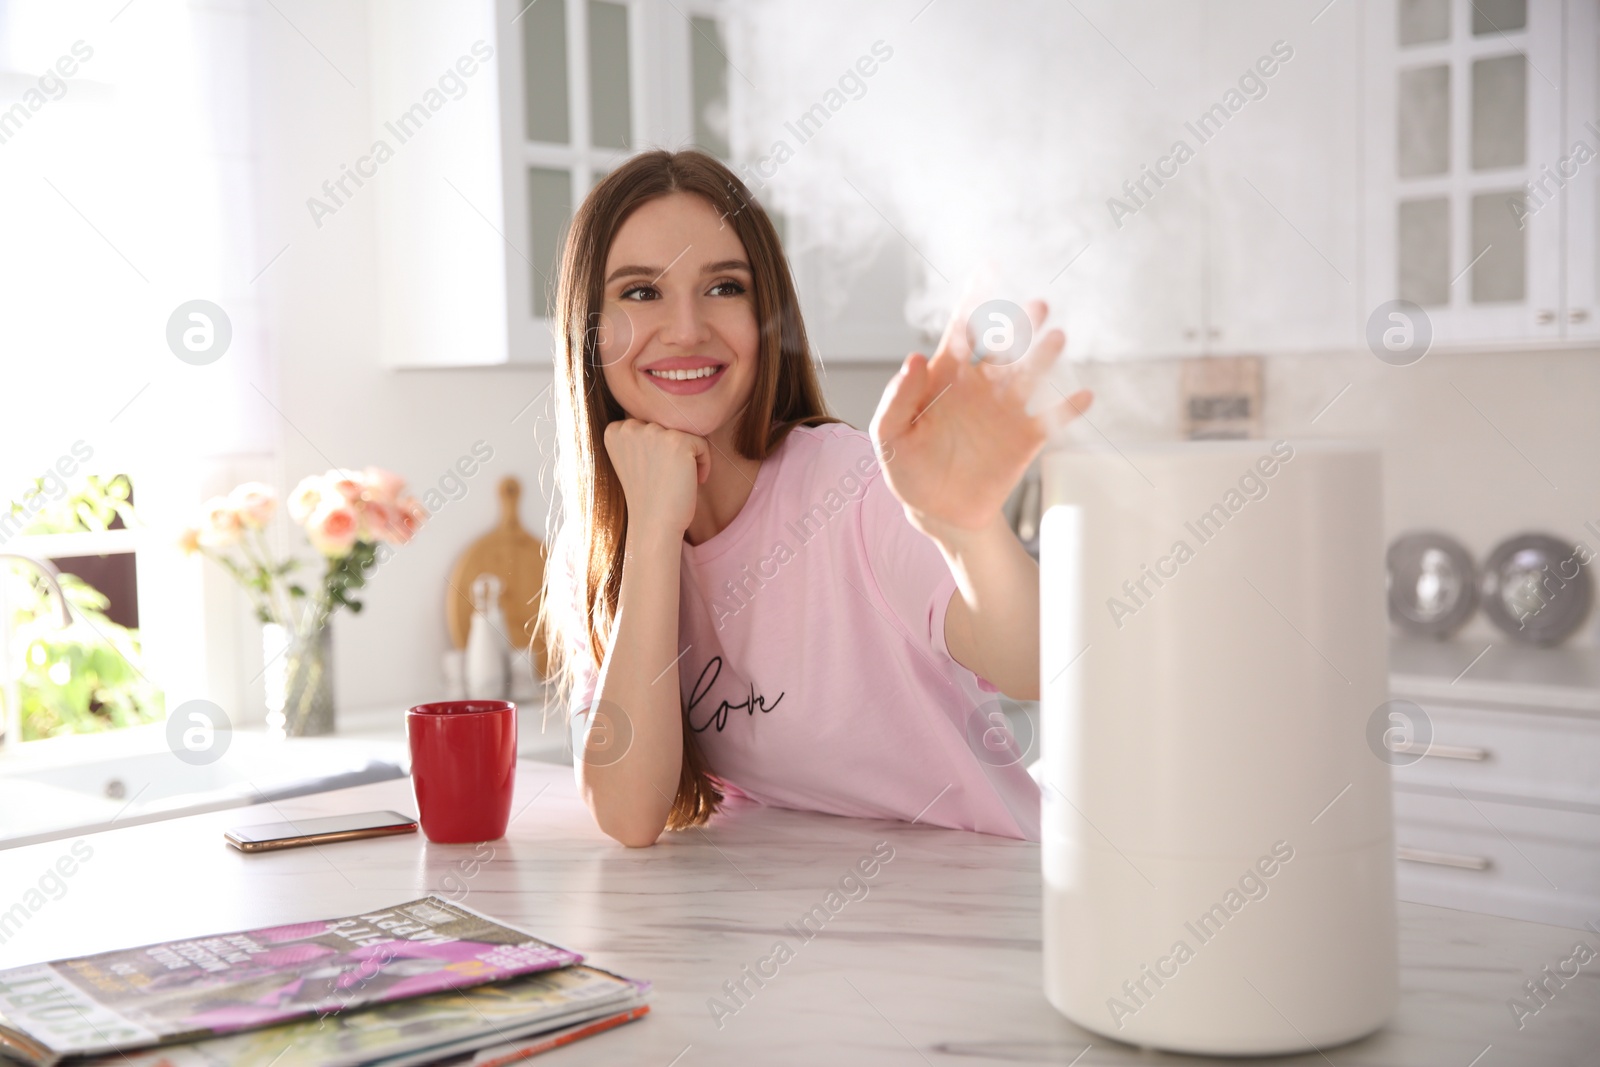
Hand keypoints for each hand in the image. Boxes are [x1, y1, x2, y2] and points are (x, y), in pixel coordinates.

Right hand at [603, 419, 711, 537]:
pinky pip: (702, 443)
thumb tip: (663, 423)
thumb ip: (640, 437)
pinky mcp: (677, 441)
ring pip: (684, 434)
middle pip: (667, 427)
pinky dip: (704, 463)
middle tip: (669, 478)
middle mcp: (630, 427)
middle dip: (674, 452)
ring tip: (680, 480)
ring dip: (689, 457)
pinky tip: (694, 482)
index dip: (658, 450)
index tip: (656, 472)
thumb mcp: (633, 460)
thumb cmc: (648, 497)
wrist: (654, 525)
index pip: (649, 425)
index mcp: (614, 431)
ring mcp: (653, 432)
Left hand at [869, 298, 1091, 542]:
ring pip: (1029, 374)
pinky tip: (1083, 396)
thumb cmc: (908, 468)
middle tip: (1036, 305)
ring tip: (1056, 337)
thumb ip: (898, 398)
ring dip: (1044, 356)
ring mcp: (1006, 410)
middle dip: (1019, 324)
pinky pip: (1050, 419)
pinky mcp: (1025, 438)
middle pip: (1004, 346)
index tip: (988, 269)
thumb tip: (914, 358)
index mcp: (946, 377)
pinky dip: (1068, 409)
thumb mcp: (890, 436)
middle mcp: (980, 385)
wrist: (937, 509)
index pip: (961, 330)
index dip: (974, 300)